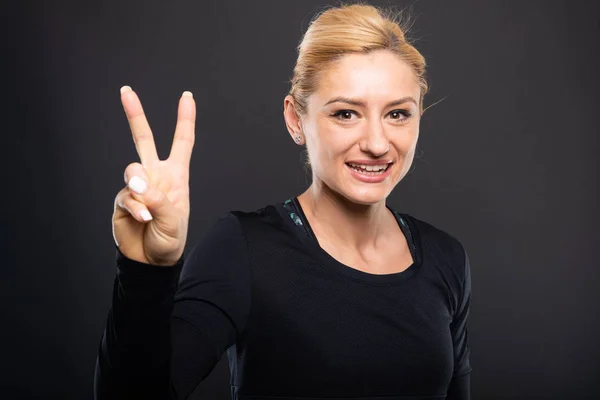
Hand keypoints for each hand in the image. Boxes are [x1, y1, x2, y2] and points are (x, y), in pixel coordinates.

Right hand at [112, 86, 195, 265]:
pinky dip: (135, 207)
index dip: (185, 119)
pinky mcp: (122, 199)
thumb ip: (157, 198)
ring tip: (148, 210)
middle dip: (135, 114)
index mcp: (176, 175)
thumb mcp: (174, 219)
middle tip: (126, 91)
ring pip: (132, 169)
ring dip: (139, 188)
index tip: (187, 97)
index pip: (182, 142)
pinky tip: (143, 218)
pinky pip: (125, 195)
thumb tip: (136, 183)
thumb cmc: (170, 239)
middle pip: (143, 139)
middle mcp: (155, 175)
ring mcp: (137, 186)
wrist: (151, 260)